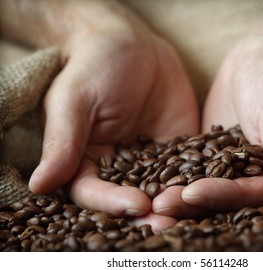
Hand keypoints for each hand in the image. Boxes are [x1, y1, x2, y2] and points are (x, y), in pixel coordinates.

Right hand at [12, 0, 199, 230]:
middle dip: (151, 213)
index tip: (137, 205)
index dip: (113, 202)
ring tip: (196, 211)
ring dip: (179, 202)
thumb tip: (38, 184)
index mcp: (86, 161)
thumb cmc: (93, 67)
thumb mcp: (74, 101)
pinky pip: (189, 166)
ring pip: (164, 187)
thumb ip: (62, 142)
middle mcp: (119, 167)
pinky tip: (217, 185)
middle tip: (171, 224)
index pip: (95, 192)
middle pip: (132, 197)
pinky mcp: (177, 147)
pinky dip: (201, 177)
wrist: (131, 45)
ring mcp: (152, 159)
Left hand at [153, 0, 262, 216]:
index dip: (224, 196)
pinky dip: (179, 175)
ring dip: (181, 194)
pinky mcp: (220, 154)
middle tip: (159, 205)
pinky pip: (200, 169)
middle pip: (230, 198)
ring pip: (211, 187)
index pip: (256, 194)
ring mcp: (241, 167)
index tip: (191, 194)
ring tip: (151, 198)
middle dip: (195, 202)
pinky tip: (153, 180)